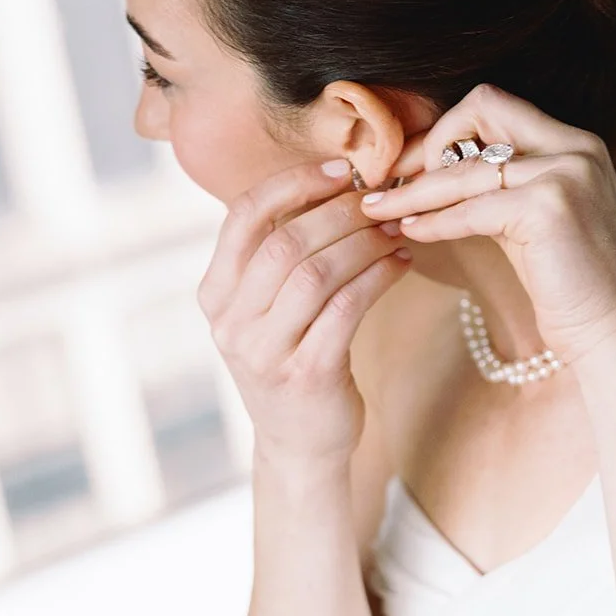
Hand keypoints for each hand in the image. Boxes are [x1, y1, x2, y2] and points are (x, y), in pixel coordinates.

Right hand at [196, 162, 411, 468]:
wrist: (298, 445)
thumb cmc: (291, 362)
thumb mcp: (265, 311)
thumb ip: (278, 258)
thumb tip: (332, 186)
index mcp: (214, 295)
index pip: (244, 217)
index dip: (293, 183)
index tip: (340, 169)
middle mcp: (230, 322)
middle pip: (286, 241)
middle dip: (340, 212)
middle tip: (381, 201)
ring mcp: (265, 352)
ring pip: (318, 273)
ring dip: (365, 243)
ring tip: (396, 230)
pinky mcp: (306, 374)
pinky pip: (347, 308)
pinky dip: (378, 278)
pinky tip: (400, 265)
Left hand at [362, 83, 615, 369]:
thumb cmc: (576, 290)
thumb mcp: (538, 224)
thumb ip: (501, 192)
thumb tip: (437, 178)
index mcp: (577, 144)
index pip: (497, 105)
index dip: (447, 130)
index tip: (411, 166)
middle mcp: (576, 147)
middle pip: (481, 107)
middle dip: (428, 141)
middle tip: (389, 179)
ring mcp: (566, 173)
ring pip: (465, 167)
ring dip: (413, 190)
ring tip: (377, 209)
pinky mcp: (549, 207)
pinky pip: (470, 208)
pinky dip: (434, 220)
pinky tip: (410, 233)